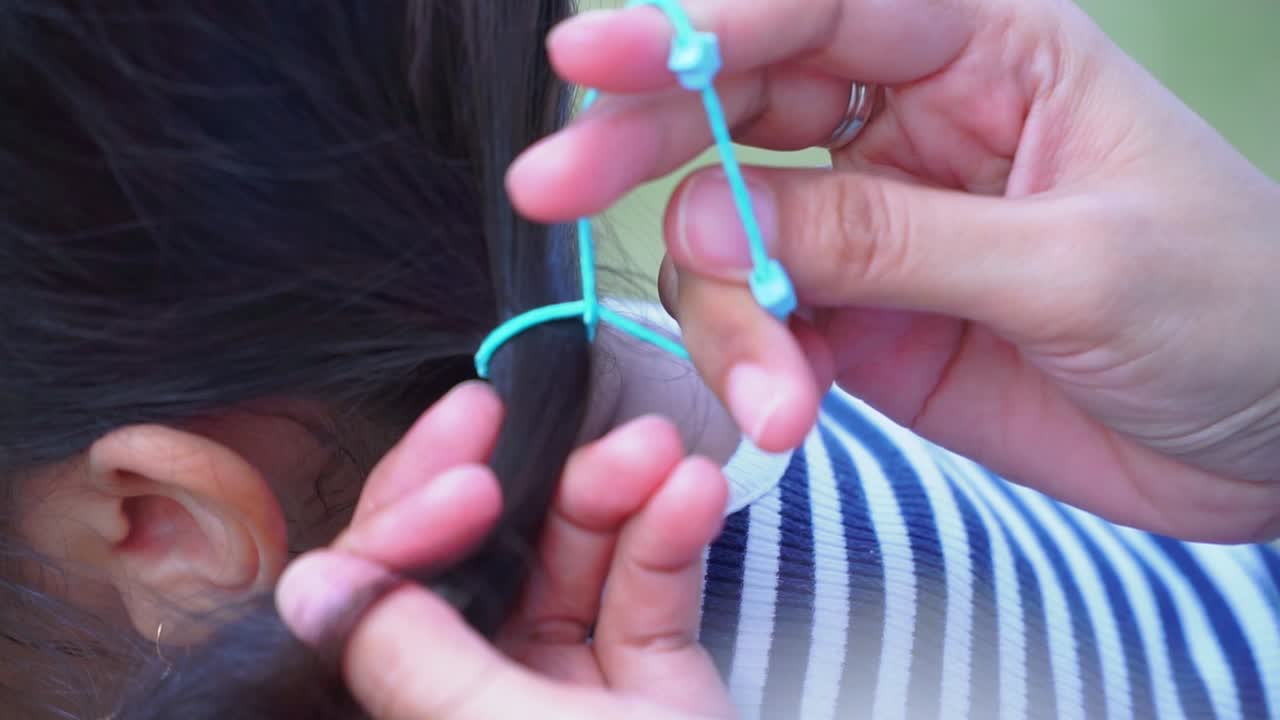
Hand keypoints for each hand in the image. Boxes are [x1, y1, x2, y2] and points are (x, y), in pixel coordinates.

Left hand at [276, 382, 735, 718]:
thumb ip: (406, 661)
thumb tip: (309, 584)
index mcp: (420, 713)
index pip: (380, 597)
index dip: (412, 520)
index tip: (470, 473)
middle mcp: (479, 698)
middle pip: (477, 561)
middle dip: (519, 485)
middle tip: (533, 415)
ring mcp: (565, 689)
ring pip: (569, 562)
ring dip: (613, 495)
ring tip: (658, 451)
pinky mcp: (649, 683)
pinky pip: (649, 593)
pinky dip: (673, 537)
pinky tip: (695, 490)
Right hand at [507, 0, 1279, 541]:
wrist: (1272, 445)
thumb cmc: (1235, 311)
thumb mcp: (1075, 264)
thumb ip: (891, 237)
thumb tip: (720, 221)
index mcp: (986, 48)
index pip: (818, 12)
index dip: (695, 25)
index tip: (590, 58)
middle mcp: (910, 122)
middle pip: (738, 106)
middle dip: (645, 146)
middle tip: (552, 188)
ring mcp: (872, 226)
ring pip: (733, 236)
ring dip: (728, 314)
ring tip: (775, 398)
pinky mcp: (857, 320)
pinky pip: (762, 327)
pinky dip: (752, 371)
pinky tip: (783, 419)